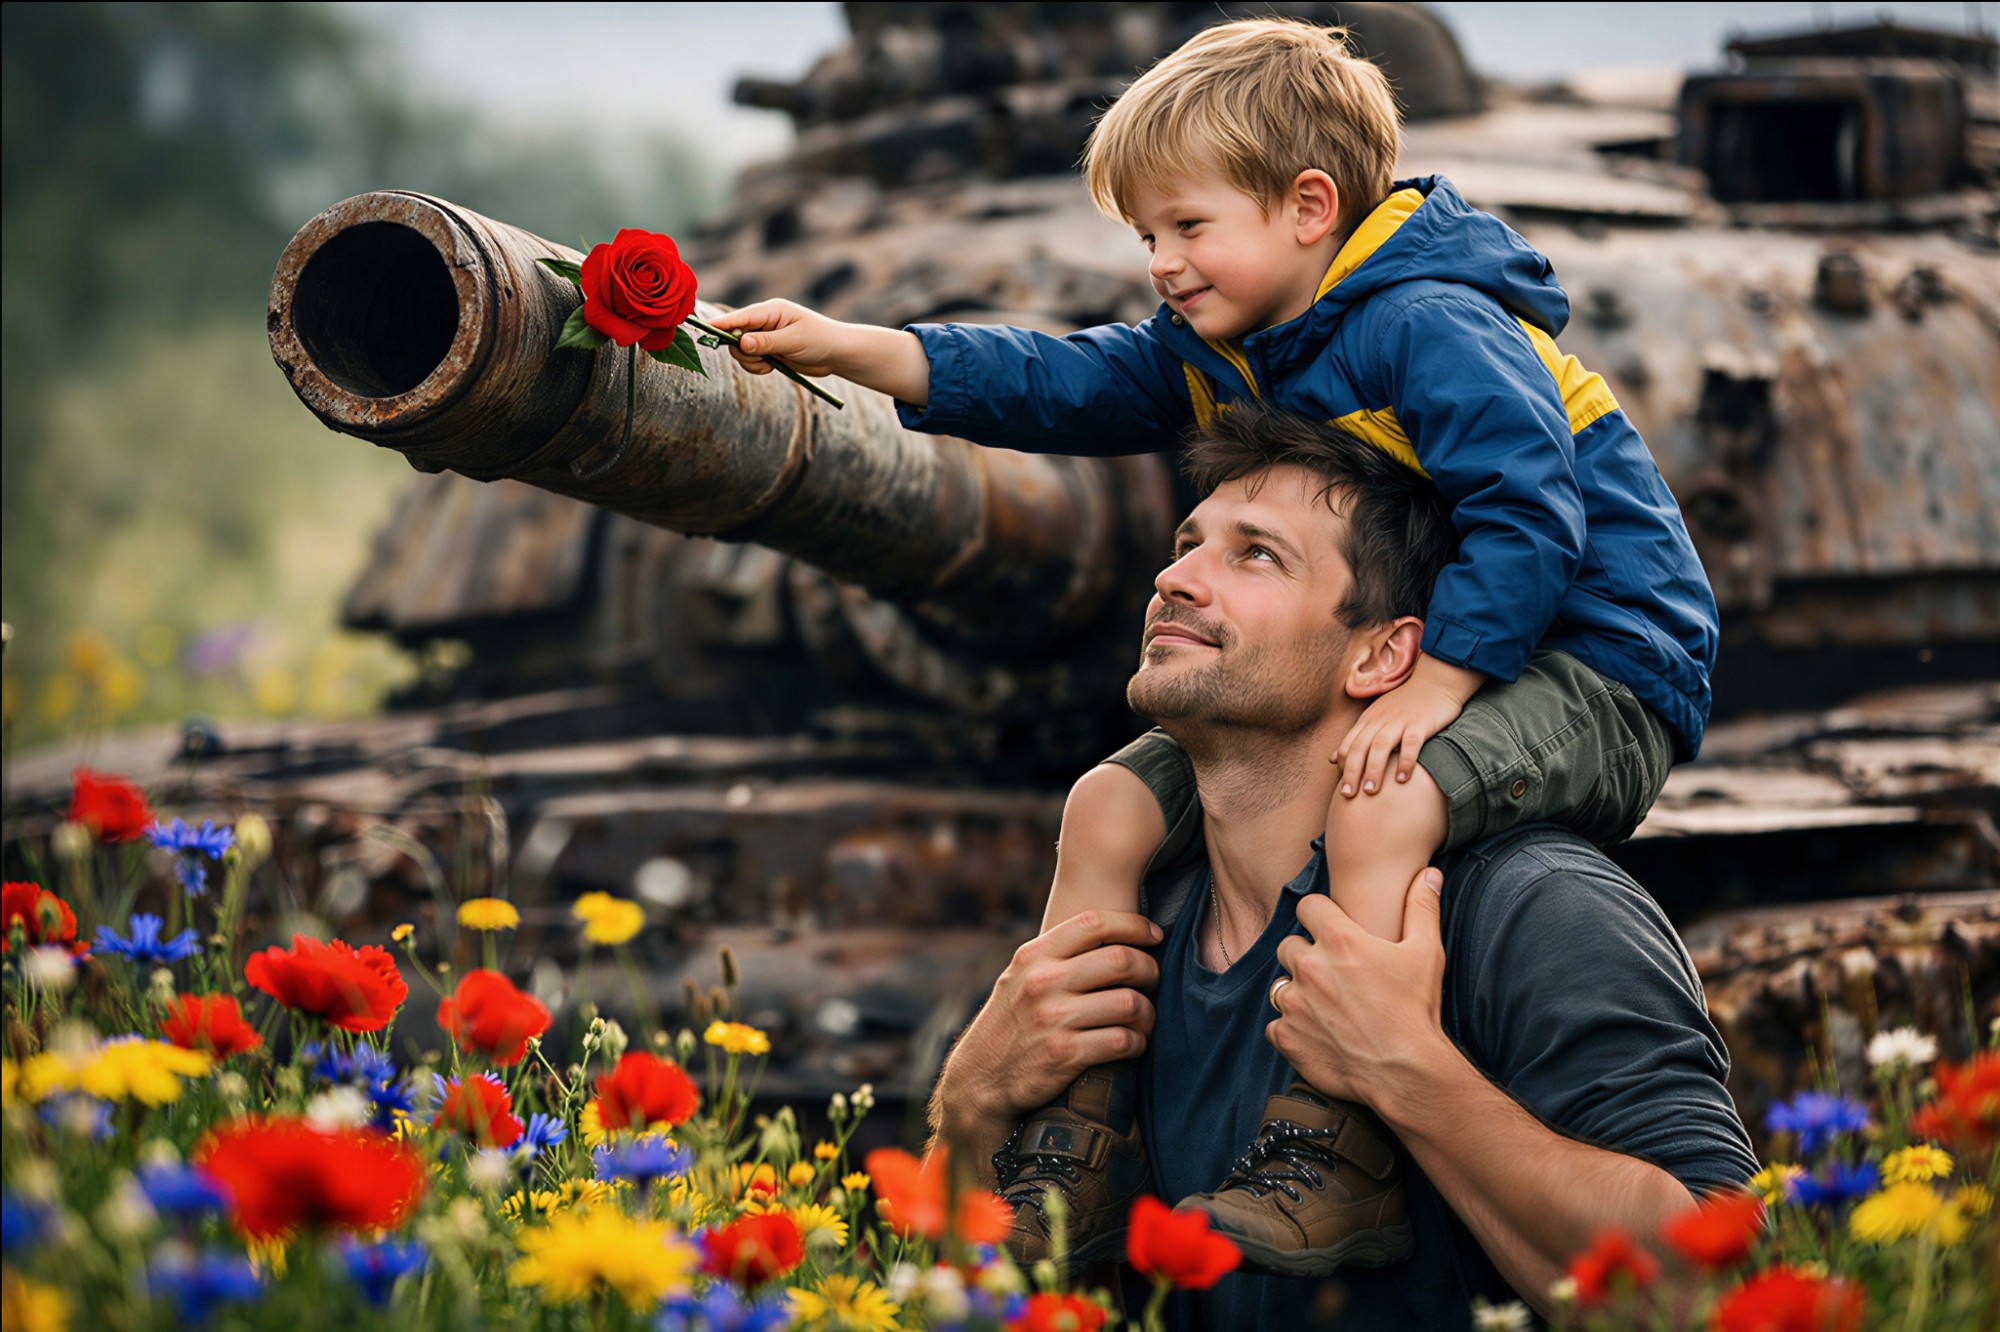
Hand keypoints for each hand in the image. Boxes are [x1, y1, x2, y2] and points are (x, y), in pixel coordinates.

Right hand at [706, 299, 848, 377]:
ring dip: (750, 361)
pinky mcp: (768, 350)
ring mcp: (765, 336)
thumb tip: (741, 343)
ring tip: (770, 364)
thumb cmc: (821, 340)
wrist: (837, 353)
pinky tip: (772, 367)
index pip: (740, 317)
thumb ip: (767, 342)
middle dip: (741, 351)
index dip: (722, 324)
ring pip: (740, 350)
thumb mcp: (794, 341)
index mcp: (771, 310)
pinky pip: (750, 360)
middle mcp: (765, 321)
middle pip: (734, 335)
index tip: (705, 328)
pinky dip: (756, 367)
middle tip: (760, 359)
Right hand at [935, 910, 1161, 1140]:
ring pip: (1129, 1002)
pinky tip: (1133, 1044)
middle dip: (1149, 969)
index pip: (1094, 922)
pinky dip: (1138, 1043)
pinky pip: (1123, 1041)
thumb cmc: (1010, 1024)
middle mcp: (1043, 982)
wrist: (979, 1079)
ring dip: (1147, 1012)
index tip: (1154, 935)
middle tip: (1153, 980)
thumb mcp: (1020, 978)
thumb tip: (1112, 936)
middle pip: (1121, 961)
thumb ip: (1056, 956)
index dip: (1134, 925)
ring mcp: (1053, 1018)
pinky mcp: (1065, 1054)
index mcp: (1034, 956)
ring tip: (1144, 1018)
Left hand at [1266, 867, 1448, 1107]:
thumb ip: (1422, 908)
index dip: (1320, 916)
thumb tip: (1429, 874)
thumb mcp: (1426, 952)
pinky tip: (1317, 1033)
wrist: (1407, 1072)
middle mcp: (1310, 967)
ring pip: (1280, 984)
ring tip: (1326, 1006)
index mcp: (1339, 940)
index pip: (1308, 906)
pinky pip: (1276, 1024)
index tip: (1332, 930)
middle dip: (1306, 955)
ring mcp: (1295, 1003)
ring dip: (1298, 991)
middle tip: (1333, 975)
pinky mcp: (1287, 1036)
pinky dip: (1291, 1028)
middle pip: (1289, 945)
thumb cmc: (1417, 1011)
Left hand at [1333, 655, 1482, 797]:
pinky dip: (1405, 761)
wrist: (1436, 681)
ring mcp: (1400, 720)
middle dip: (1352, 772)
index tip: (1342, 788)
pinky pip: (1411, 744)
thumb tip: (1332, 758)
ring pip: (1381, 746)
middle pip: (1360, 747)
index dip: (1343, 767)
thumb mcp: (1375, 716)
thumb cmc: (1406, 704)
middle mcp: (1380, 720)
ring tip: (1370, 791)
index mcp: (1368, 719)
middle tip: (1349, 795)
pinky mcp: (1420, 723)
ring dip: (1373, 769)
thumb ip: (1356, 737)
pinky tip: (1402, 780)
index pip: (1348, 744)